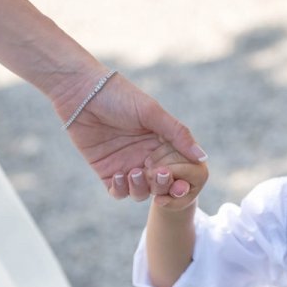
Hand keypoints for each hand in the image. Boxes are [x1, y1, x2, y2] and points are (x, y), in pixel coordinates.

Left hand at [57, 72, 206, 199]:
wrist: (82, 93)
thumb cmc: (120, 96)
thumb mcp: (152, 113)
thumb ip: (178, 134)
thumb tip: (203, 157)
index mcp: (161, 142)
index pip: (177, 168)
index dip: (180, 177)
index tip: (179, 180)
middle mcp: (146, 156)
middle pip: (160, 184)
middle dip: (162, 186)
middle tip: (158, 175)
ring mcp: (126, 165)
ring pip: (140, 192)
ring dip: (140, 188)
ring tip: (135, 172)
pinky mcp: (106, 171)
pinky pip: (118, 192)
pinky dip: (121, 190)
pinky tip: (119, 176)